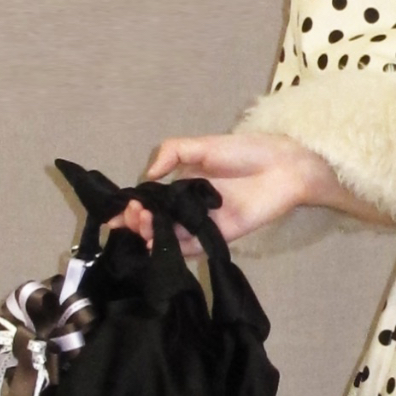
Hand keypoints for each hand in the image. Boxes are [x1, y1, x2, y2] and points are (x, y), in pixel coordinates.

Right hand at [100, 132, 341, 246]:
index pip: (149, 201)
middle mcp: (188, 209)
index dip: (130, 208)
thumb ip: (172, 152)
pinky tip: (160, 242)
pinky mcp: (218, 238)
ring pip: (169, 238)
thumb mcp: (202, 145)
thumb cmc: (244, 152)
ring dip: (151, 234)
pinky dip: (174, 249)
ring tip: (144, 222)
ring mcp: (202, 225)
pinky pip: (192, 248)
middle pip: (154, 223)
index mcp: (181, 186)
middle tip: (133, 215)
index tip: (113, 213)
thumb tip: (147, 175)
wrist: (282, 167)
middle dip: (136, 222)